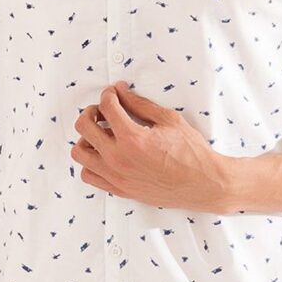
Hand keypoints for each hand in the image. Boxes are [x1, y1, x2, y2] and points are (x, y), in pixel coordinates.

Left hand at [71, 81, 231, 212]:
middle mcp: (119, 159)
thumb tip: (121, 92)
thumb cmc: (191, 152)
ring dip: (86, 138)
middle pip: (84, 126)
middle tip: (104, 110)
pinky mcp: (119, 189)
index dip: (109, 94)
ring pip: (79, 153)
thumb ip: (140, 104)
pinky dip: (90, 161)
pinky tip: (105, 154)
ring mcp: (116, 177)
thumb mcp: (168, 120)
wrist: (202, 184)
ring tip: (101, 133)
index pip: (106, 106)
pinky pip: (88, 175)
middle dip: (92, 111)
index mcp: (133, 138)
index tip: (114, 93)